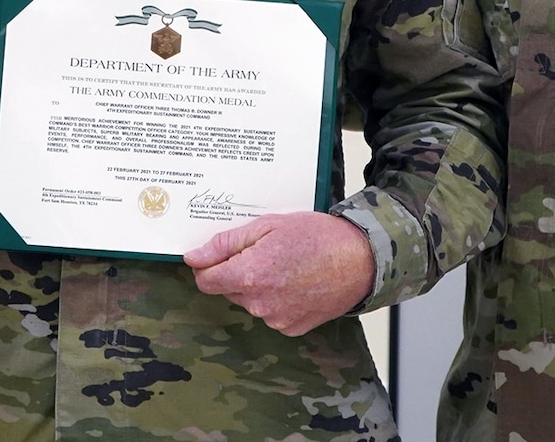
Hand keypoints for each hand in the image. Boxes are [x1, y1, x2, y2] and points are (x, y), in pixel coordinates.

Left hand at [182, 211, 373, 335]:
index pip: (205, 281)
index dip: (208, 266)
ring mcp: (276, 319)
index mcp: (249, 275)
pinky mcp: (291, 328)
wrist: (360, 260)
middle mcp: (259, 303)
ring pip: (250, 302)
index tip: (218, 255)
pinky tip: (296, 282)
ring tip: (286, 265)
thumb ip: (225, 243)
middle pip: (228, 290)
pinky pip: (271, 314)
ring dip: (258, 286)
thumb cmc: (317, 237)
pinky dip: (277, 300)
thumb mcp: (267, 226)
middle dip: (238, 272)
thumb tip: (193, 257)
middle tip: (265, 252)